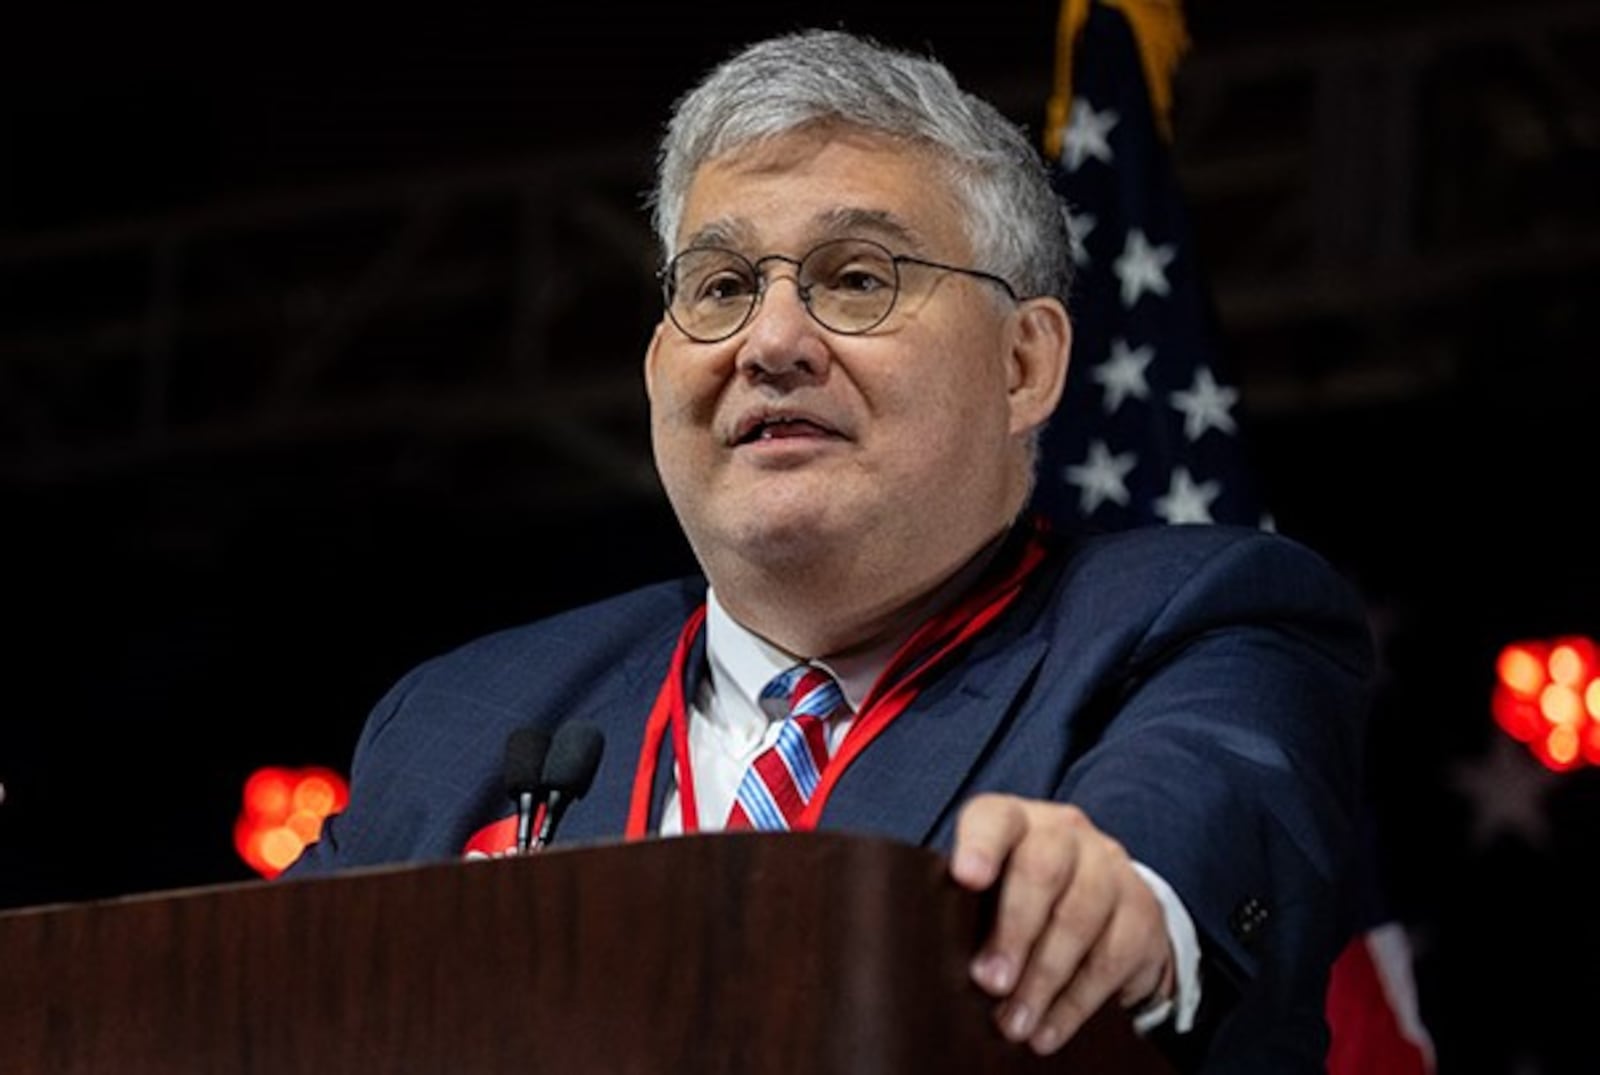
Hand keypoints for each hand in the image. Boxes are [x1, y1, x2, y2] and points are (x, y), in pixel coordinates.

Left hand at [951, 793, 1173, 1054]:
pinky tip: (1048, 1031)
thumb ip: (966, 908)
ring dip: (1042, 978)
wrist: (1106, 906)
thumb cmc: (1022, 898)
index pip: (996, 818)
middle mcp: (1066, 833)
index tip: (966, 879)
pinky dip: (1074, 1003)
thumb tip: (933, 961)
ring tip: (1014, 1022)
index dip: (981, 845)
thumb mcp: (991, 891)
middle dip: (1014, 931)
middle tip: (990, 982)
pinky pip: (1109, 959)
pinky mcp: (1140, 911)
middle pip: (1042, 869)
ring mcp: (1109, 867)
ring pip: (1079, 917)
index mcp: (1016, 821)